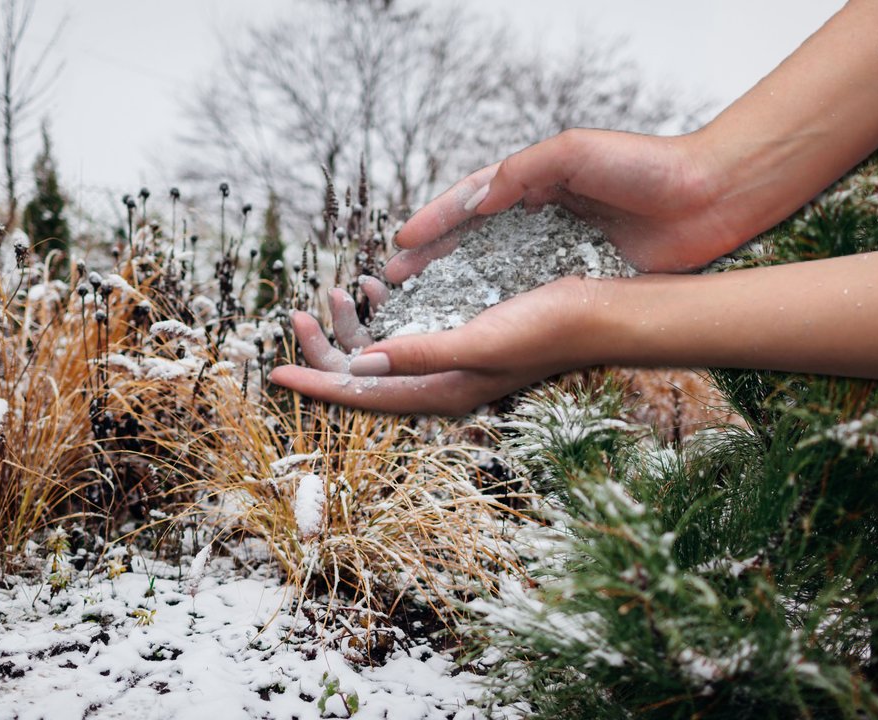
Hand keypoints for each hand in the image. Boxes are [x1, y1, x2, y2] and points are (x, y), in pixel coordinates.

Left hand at [267, 275, 598, 414]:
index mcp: (440, 388)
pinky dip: (387, 310)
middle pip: (366, 372)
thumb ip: (421, 355)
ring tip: (339, 289)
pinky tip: (380, 287)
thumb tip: (361, 364)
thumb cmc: (547, 330)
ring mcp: (452, 356)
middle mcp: (441, 377)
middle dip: (327, 345)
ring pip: (386, 347)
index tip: (275, 374)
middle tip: (297, 313)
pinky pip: (409, 328)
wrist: (601, 312)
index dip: (318, 383)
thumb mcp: (479, 343)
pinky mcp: (464, 331)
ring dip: (356, 322)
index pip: (364, 393)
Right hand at [387, 128, 749, 278]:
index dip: (434, 221)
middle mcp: (538, 215)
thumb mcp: (575, 152)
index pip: (470, 200)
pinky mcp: (580, 276)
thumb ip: (520, 173)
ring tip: (424, 306)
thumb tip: (472, 202)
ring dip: (458, 288)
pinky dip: (501, 307)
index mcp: (532, 180)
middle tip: (394, 282)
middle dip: (432, 260)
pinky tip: (478, 324)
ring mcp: (557, 248)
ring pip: (495, 270)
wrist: (713, 196)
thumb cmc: (647, 165)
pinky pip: (530, 293)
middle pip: (471, 240)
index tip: (401, 241)